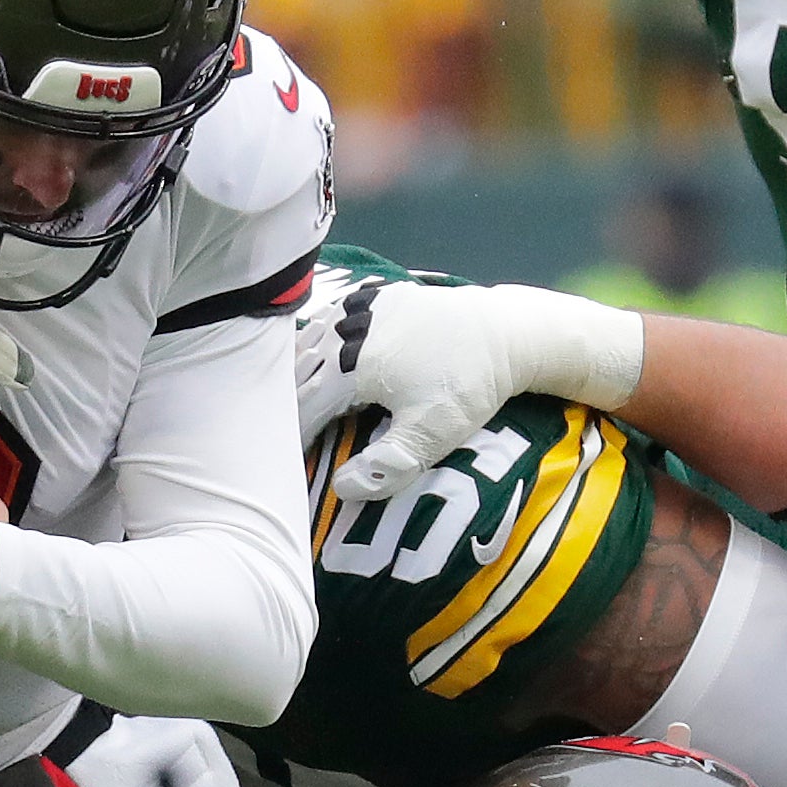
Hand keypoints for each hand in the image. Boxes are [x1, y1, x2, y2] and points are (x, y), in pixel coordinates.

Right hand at [301, 279, 641, 500]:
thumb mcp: (433, 433)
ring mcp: (356, 310)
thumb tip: (341, 489)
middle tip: (283, 440)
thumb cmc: (468, 385)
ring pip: (305, 345)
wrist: (502, 332)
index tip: (288, 466)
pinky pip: (326, 322)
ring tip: (293, 408)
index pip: (302, 410)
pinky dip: (313, 345)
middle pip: (295, 375)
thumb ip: (387, 466)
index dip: (293, 441)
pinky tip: (317, 363)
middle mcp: (344, 333)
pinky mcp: (371, 298)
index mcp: (350, 367)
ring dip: (295, 376)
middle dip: (286, 408)